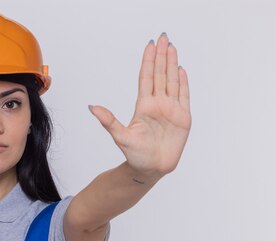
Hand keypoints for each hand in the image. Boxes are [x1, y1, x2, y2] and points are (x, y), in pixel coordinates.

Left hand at [88, 33, 191, 180]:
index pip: (146, 78)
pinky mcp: (183, 118)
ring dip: (172, 64)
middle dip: (161, 56)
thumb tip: (91, 108)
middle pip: (160, 75)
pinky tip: (181, 70)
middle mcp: (157, 104)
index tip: (149, 45)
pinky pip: (184, 96)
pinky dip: (183, 83)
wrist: (151, 169)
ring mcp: (171, 110)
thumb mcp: (120, 137)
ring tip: (172, 47)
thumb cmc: (135, 155)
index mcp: (143, 106)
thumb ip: (108, 121)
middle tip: (163, 37)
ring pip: (172, 81)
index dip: (148, 61)